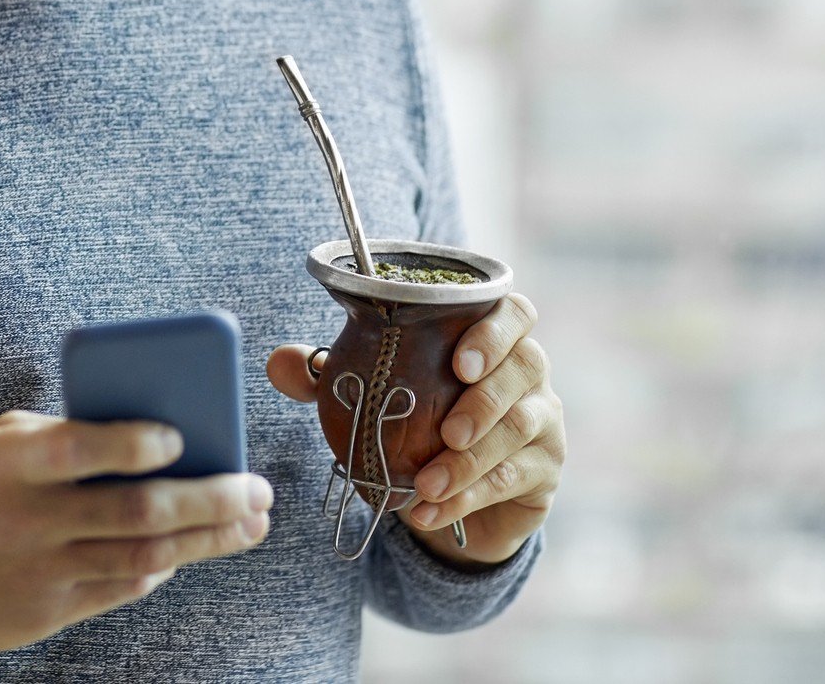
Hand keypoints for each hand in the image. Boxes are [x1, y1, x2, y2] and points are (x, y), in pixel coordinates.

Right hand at [0, 409, 272, 654]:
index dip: (135, 445)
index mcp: (13, 463)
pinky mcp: (49, 612)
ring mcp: (42, 571)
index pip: (83, 450)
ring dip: (207, 540)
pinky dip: (163, 568)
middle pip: (136, 511)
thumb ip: (63, 432)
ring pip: (144, 557)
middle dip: (209, 500)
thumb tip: (151, 430)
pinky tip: (191, 550)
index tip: (182, 437)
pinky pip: (121, 589)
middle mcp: (31, 519)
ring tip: (250, 523)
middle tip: (257, 489)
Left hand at [264, 292, 562, 567]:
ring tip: (427, 483)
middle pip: (526, 367)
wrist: (457, 489)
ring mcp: (545, 419)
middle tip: (449, 430)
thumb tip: (278, 361)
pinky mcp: (546, 468)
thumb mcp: (371, 393)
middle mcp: (529, 371)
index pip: (512, 312)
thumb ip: (327, 374)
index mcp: (493, 335)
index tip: (459, 362)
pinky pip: (514, 479)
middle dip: (487, 400)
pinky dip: (468, 496)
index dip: (493, 331)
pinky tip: (429, 511)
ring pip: (521, 429)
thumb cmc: (416, 419)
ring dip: (472, 460)